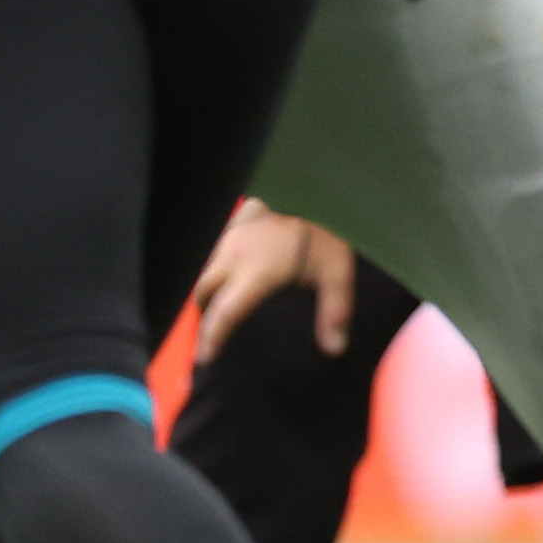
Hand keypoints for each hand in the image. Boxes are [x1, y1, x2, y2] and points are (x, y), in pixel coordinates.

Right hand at [187, 202, 356, 365]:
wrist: (311, 183)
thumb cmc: (324, 229)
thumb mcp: (338, 272)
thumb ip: (335, 311)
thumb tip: (334, 350)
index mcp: (255, 272)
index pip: (226, 311)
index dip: (212, 337)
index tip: (204, 359)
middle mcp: (234, 256)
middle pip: (204, 292)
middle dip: (205, 315)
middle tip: (212, 335)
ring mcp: (229, 237)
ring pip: (205, 271)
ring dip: (208, 292)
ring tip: (218, 308)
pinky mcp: (231, 223)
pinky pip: (213, 254)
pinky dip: (215, 271)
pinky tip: (230, 275)